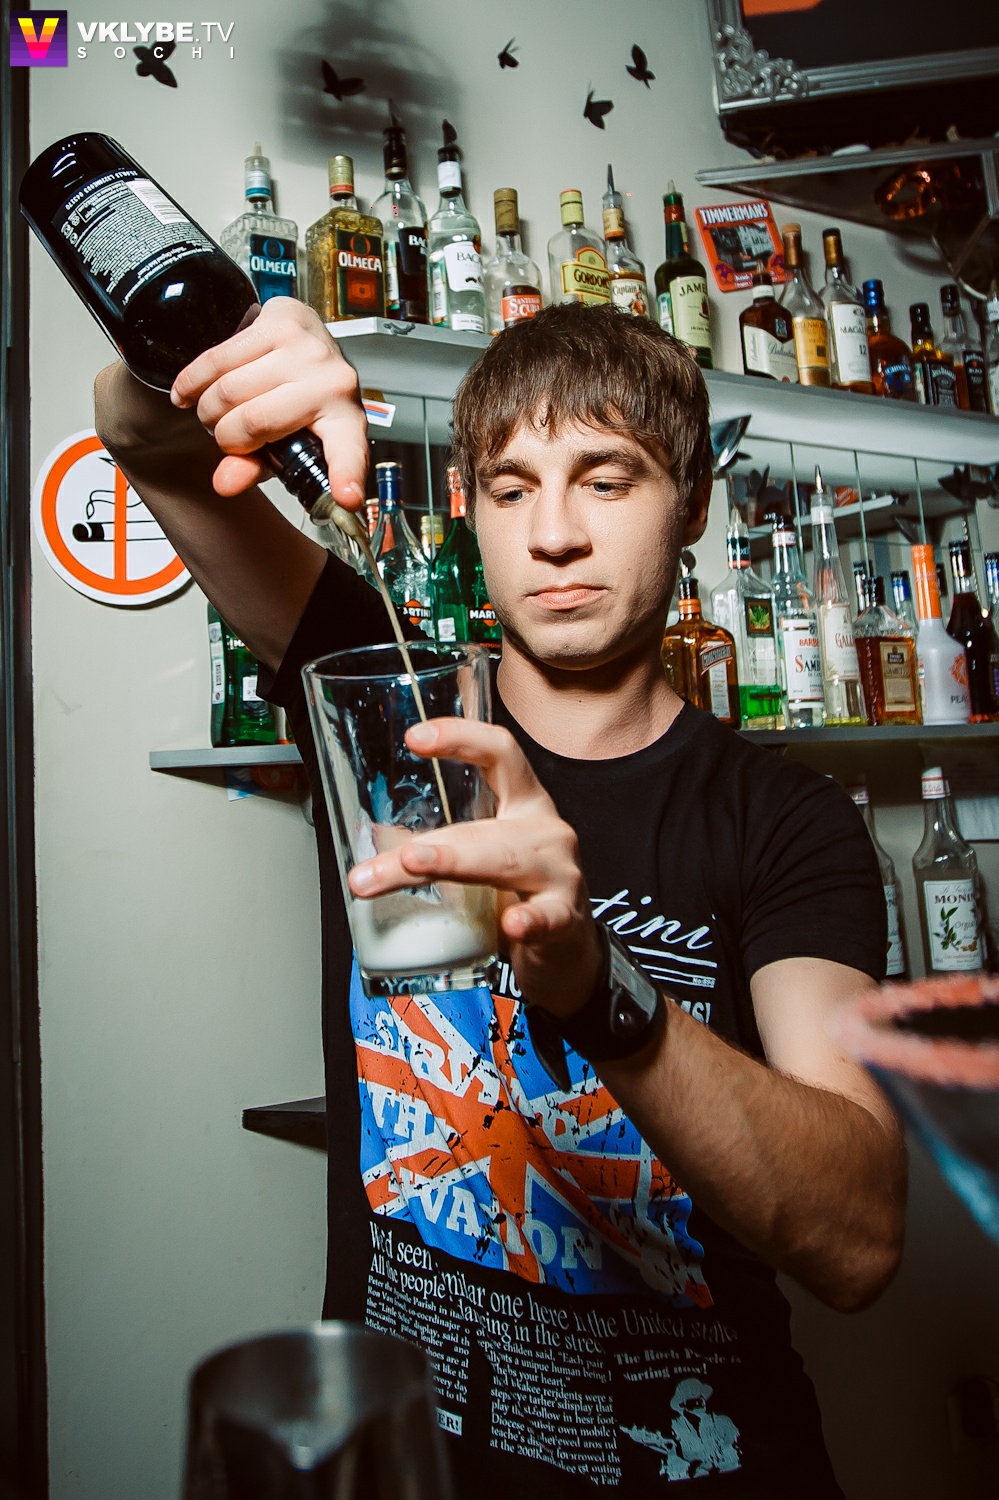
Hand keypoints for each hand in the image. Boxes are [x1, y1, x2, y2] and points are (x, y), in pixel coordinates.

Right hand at [169, 298, 368, 509]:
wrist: (307, 340)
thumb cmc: (298, 398)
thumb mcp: (285, 442)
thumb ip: (254, 467)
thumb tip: (225, 483)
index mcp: (345, 421)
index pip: (350, 452)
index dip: (347, 477)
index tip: (348, 499)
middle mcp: (334, 381)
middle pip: (253, 420)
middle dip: (224, 435)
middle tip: (223, 434)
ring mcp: (308, 348)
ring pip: (230, 389)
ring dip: (208, 408)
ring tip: (213, 411)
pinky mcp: (280, 320)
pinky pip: (218, 358)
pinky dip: (193, 381)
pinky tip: (190, 392)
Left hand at [347, 719, 602, 1017]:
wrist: (566, 949)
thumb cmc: (520, 891)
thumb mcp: (482, 856)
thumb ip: (438, 844)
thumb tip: (368, 845)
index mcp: (524, 802)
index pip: (499, 753)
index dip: (461, 738)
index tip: (414, 738)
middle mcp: (544, 829)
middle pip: (485, 825)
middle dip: (435, 839)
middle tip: (395, 851)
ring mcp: (559, 872)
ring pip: (505, 861)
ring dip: (456, 863)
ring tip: (416, 865)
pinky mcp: (565, 917)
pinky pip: (547, 916)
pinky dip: (529, 920)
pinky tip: (512, 924)